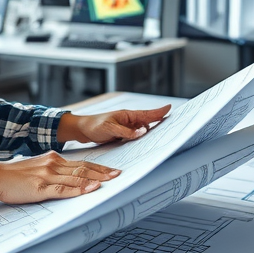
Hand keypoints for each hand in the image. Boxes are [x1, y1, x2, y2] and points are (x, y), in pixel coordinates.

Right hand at [0, 152, 119, 204]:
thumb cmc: (14, 175)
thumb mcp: (36, 167)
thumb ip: (52, 170)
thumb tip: (67, 176)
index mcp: (52, 159)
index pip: (81, 163)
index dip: (98, 167)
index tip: (111, 171)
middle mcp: (53, 164)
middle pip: (83, 168)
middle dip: (103, 172)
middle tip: (119, 175)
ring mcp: (47, 176)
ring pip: (77, 177)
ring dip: (95, 180)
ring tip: (110, 182)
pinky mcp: (41, 187)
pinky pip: (63, 189)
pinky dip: (79, 190)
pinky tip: (90, 189)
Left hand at [57, 104, 171, 144]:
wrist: (82, 130)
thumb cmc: (94, 125)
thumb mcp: (110, 128)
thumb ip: (126, 131)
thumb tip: (143, 131)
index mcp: (127, 115)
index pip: (146, 114)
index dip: (159, 112)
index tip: (170, 108)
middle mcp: (129, 121)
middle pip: (148, 122)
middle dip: (159, 123)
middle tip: (171, 126)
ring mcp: (126, 128)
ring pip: (142, 130)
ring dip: (150, 133)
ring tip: (162, 136)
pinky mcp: (122, 135)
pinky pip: (135, 137)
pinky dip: (141, 139)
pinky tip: (145, 144)